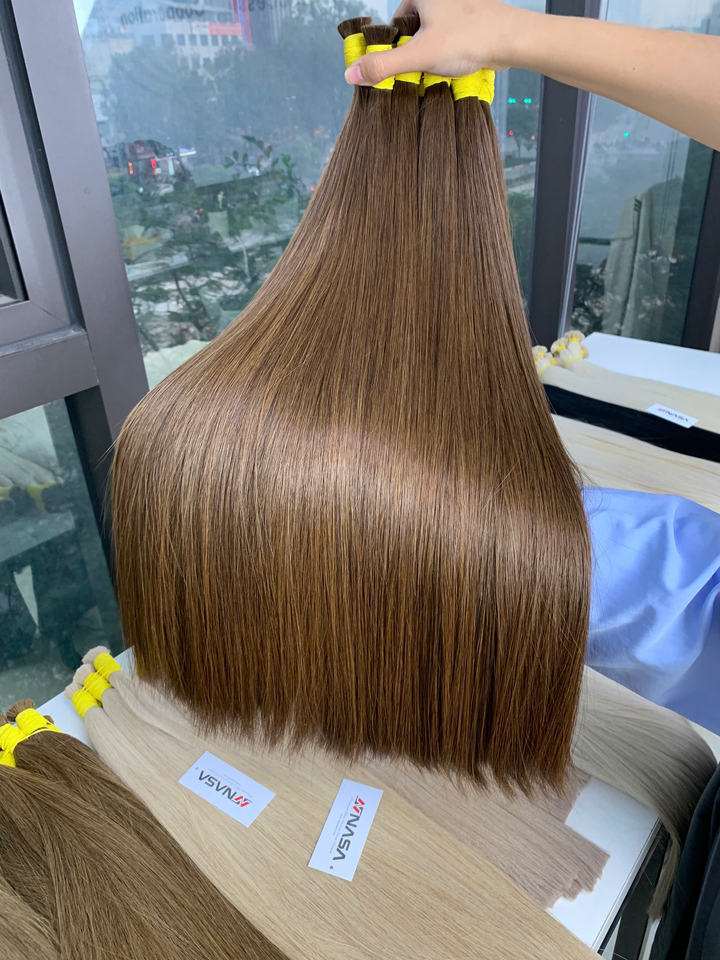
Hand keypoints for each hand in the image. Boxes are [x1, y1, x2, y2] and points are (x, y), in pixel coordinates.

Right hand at [345, 0, 522, 85]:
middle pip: (417, 28)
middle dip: (418, 51)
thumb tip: (351, 74)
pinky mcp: (478, 18)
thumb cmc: (469, 38)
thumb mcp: (418, 56)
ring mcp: (462, 5)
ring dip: (436, 53)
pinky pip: (457, 36)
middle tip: (424, 70)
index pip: (398, 20)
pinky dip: (455, 51)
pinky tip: (460, 64)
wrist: (513, 39)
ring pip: (438, 33)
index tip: (402, 64)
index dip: (397, 45)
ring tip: (444, 67)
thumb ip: (384, 66)